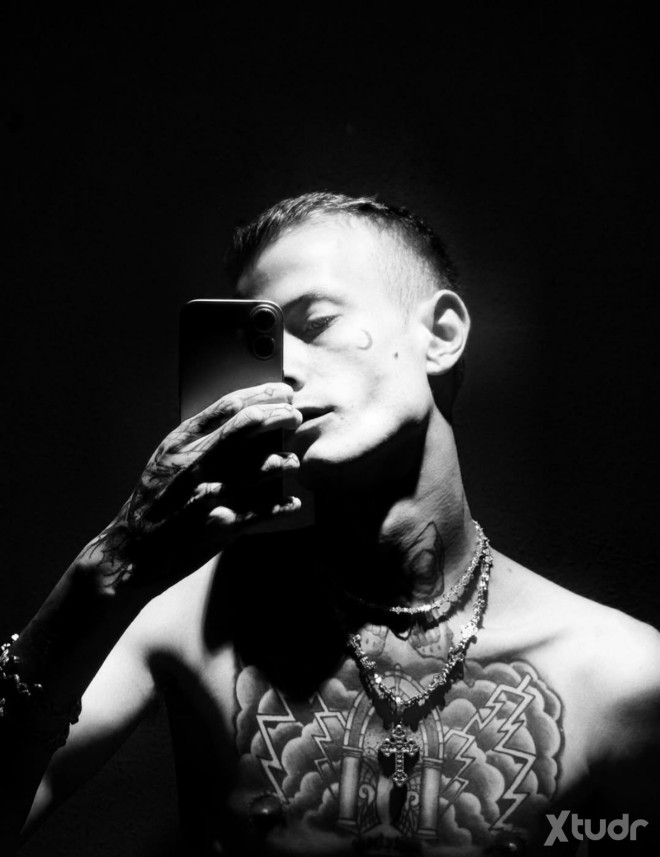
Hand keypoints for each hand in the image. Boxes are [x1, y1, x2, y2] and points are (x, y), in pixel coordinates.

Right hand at [77, 383, 301, 592]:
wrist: (131, 550)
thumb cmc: (153, 502)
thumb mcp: (167, 460)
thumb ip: (199, 440)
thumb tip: (241, 417)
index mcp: (180, 443)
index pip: (227, 406)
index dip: (261, 394)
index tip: (282, 391)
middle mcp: (194, 463)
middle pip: (247, 427)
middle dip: (278, 417)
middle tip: (295, 417)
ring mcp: (207, 494)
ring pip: (260, 467)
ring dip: (284, 461)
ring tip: (293, 462)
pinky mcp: (219, 526)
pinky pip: (262, 512)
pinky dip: (281, 506)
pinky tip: (292, 504)